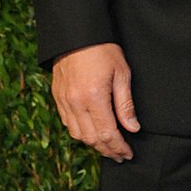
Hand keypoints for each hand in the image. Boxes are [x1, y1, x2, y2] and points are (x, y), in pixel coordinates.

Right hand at [51, 42, 140, 161]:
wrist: (76, 34)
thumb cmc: (102, 50)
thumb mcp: (122, 74)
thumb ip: (125, 104)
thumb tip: (133, 128)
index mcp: (94, 97)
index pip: (107, 134)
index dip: (118, 147)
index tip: (128, 153)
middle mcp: (76, 103)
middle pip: (91, 139)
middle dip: (107, 151)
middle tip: (120, 156)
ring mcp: (64, 101)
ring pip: (77, 135)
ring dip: (93, 145)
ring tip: (107, 147)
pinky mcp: (57, 97)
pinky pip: (67, 123)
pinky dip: (80, 133)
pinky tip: (91, 133)